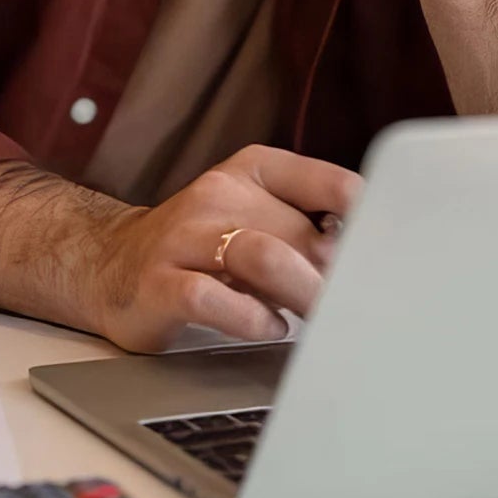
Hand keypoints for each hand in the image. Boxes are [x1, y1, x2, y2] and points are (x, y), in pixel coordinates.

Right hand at [88, 145, 361, 352]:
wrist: (111, 264)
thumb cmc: (204, 247)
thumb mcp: (257, 218)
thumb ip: (308, 229)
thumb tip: (372, 260)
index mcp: (253, 170)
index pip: (328, 184)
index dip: (366, 224)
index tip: (387, 255)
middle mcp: (218, 193)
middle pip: (300, 233)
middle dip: (332, 278)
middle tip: (349, 307)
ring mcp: (184, 237)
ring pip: (260, 256)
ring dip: (300, 295)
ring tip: (315, 320)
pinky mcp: (159, 282)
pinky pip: (211, 298)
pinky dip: (250, 318)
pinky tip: (266, 327)